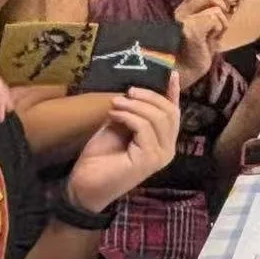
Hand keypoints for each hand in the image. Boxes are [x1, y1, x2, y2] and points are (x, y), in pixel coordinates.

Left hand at [66, 72, 180, 211]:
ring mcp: (160, 156)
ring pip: (158, 118)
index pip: (175, 113)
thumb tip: (136, 92)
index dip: (173, 92)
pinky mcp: (148, 159)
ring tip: (115, 104)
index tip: (171, 73)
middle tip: (127, 92)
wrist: (85, 186)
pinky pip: (144, 128)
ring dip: (135, 105)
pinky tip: (113, 116)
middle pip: (169, 112)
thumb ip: (133, 114)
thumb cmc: (100, 158)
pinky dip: (128, 117)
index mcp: (164, 141)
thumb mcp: (119, 128)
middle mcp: (168, 149)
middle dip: (148, 96)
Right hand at [173, 0, 236, 87]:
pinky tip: (211, 41)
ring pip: (215, 9)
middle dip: (222, 1)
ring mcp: (183, 20)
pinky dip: (219, 31)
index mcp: (182, 10)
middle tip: (228, 12)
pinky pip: (215, 20)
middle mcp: (179, 12)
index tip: (231, 0)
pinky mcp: (190, 30)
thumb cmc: (197, 53)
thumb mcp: (206, 29)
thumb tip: (230, 0)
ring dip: (222, 24)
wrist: (185, 73)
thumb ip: (211, 13)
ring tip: (214, 37)